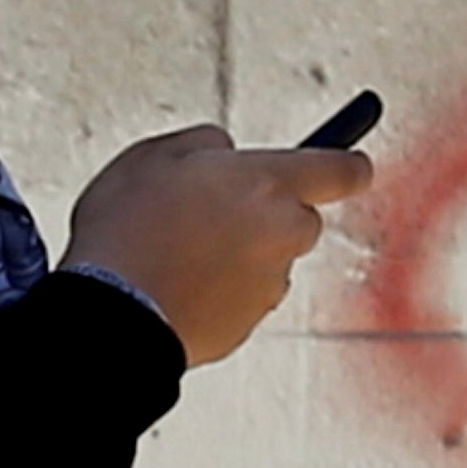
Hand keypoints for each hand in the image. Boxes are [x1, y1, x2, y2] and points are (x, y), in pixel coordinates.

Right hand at [62, 126, 371, 368]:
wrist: (111, 316)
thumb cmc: (128, 227)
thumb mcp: (153, 155)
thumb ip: (204, 142)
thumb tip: (227, 153)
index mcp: (267, 182)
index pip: (342, 170)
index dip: (349, 165)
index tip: (355, 164)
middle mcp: (281, 233)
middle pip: (299, 217)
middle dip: (268, 213)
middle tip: (211, 210)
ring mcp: (268, 285)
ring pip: (268, 259)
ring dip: (239, 254)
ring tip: (178, 252)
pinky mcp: (247, 325)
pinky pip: (242, 298)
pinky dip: (220, 291)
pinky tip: (175, 285)